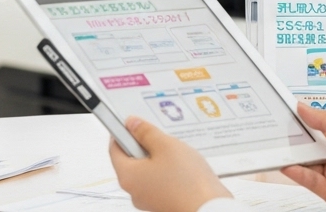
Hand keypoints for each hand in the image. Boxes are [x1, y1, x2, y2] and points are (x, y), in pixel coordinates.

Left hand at [109, 116, 231, 211]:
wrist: (210, 209)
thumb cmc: (188, 182)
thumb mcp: (166, 146)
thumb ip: (145, 132)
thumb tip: (132, 124)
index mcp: (128, 176)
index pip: (115, 148)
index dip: (123, 132)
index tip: (133, 122)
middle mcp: (134, 191)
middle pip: (131, 160)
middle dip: (144, 145)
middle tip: (160, 136)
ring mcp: (148, 199)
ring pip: (147, 171)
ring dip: (158, 159)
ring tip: (177, 153)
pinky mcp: (162, 203)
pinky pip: (159, 182)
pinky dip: (166, 172)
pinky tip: (183, 167)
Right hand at [279, 106, 325, 209]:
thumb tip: (303, 109)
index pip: (318, 127)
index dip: (302, 121)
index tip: (285, 113)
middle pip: (309, 145)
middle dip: (293, 138)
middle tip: (277, 130)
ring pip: (306, 163)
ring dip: (292, 156)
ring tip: (278, 147)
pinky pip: (310, 181)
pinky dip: (297, 173)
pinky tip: (288, 164)